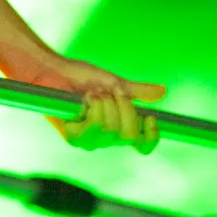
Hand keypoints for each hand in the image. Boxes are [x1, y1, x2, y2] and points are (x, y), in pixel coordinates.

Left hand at [20, 57, 167, 154]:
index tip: (151, 117)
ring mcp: (90, 140)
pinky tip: (84, 98)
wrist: (53, 70)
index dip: (152, 136)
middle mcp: (106, 139)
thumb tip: (163, 91)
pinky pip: (94, 126)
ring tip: (93, 92)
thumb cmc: (81, 77)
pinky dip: (93, 106)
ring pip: (112, 130)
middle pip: (130, 136)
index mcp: (119, 127)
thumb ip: (138, 92)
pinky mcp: (73, 137)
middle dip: (125, 107)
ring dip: (106, 103)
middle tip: (113, 91)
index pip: (143, 145)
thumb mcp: (115, 83)